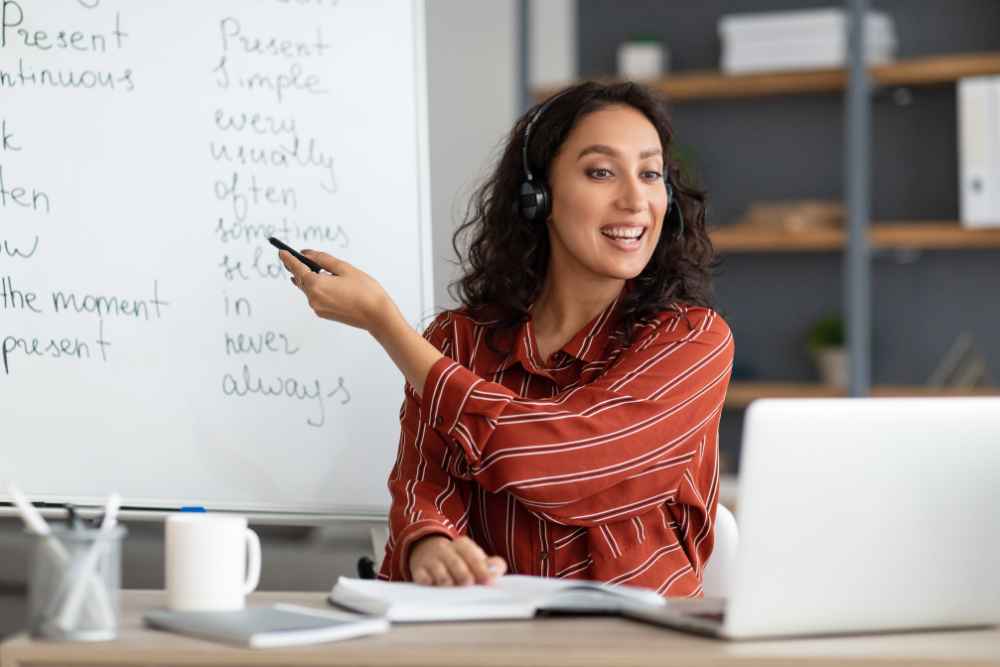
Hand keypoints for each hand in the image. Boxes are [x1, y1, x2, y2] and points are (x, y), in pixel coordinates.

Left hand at [278, 249, 395, 332]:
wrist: (377, 316)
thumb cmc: (365, 291)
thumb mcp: (344, 268)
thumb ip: (323, 259)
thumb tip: (307, 254)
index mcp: (316, 284)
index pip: (296, 268)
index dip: (288, 259)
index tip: (281, 251)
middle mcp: (313, 298)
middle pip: (300, 279)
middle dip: (297, 268)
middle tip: (292, 257)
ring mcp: (317, 307)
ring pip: (308, 289)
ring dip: (309, 278)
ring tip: (313, 268)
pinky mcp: (324, 313)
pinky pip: (315, 297)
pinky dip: (317, 288)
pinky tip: (326, 282)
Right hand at [408, 535, 507, 586]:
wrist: (425, 549)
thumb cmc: (456, 558)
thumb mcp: (473, 556)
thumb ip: (488, 564)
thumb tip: (498, 569)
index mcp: (463, 545)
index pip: (472, 556)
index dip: (481, 569)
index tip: (488, 581)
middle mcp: (446, 550)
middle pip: (456, 563)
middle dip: (463, 574)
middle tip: (469, 584)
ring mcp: (431, 560)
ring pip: (440, 572)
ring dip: (447, 582)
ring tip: (452, 589)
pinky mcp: (419, 570)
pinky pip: (423, 578)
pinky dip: (429, 583)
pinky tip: (434, 588)